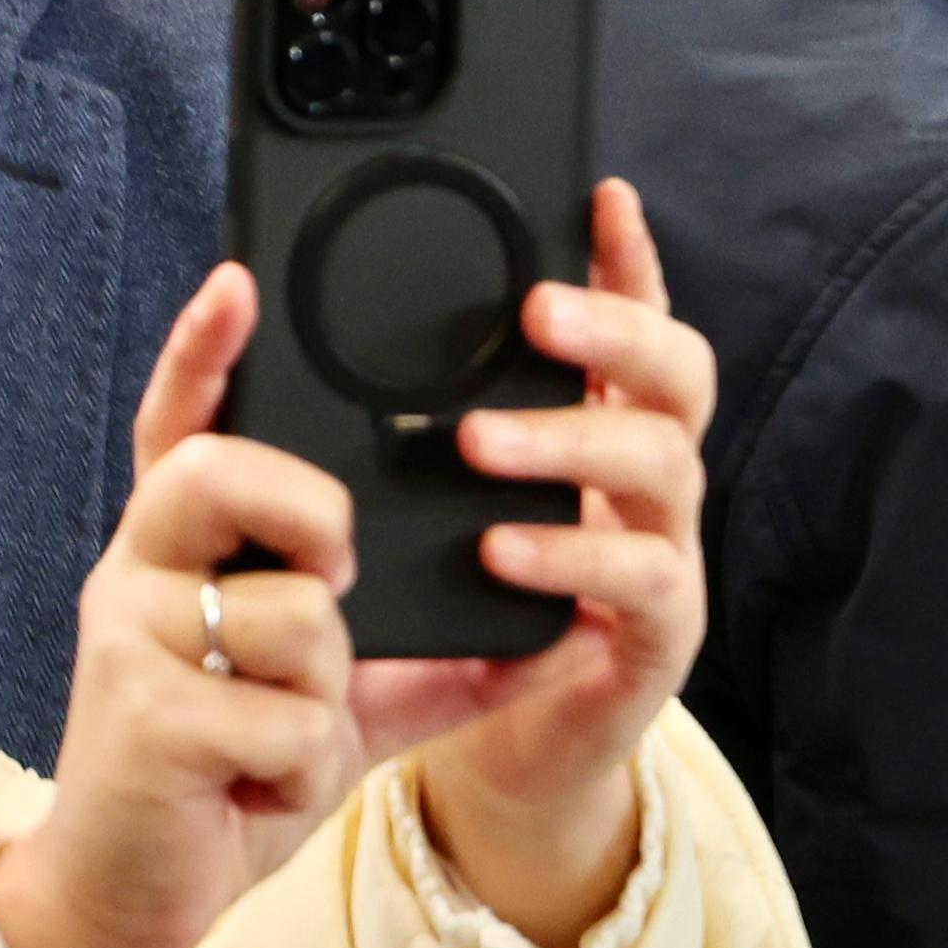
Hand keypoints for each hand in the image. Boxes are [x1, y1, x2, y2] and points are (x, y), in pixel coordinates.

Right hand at [0, 265, 367, 947]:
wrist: (127, 898)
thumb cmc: (222, 782)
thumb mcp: (332, 706)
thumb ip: (422, 659)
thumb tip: (547, 637)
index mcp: (180, 549)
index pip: (183, 424)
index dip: (203, 350)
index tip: (239, 280)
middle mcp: (140, 571)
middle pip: (227, 472)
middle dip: (310, 518)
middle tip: (331, 578)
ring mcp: (133, 639)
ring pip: (297, 617)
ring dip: (320, 700)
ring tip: (272, 744)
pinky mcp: (144, 718)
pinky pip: (288, 718)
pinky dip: (299, 770)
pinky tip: (252, 791)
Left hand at [393, 182, 712, 947]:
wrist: (493, 754)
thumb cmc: (445, 603)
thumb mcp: (399, 493)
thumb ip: (366, 410)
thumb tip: (268, 303)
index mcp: (587, 420)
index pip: (627, 317)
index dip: (625, 256)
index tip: (597, 193)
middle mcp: (641, 473)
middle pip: (678, 368)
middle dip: (617, 326)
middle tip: (537, 308)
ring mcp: (662, 550)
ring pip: (668, 463)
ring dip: (574, 438)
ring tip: (480, 441)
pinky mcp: (656, 637)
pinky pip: (644, 580)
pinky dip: (574, 556)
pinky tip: (505, 548)